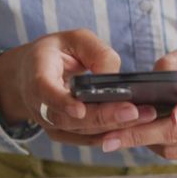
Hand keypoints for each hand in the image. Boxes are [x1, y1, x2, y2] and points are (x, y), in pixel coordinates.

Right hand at [0, 29, 157, 146]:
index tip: (79, 109)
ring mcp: (51, 124)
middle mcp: (40, 106)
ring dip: (114, 127)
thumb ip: (96, 52)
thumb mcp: (74, 39)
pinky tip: (136, 127)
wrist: (31, 75)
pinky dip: (111, 134)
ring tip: (145, 116)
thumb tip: (115, 77)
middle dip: (103, 117)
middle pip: (70, 119)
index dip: (61, 102)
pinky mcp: (64, 134)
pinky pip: (88, 139)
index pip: (44, 91)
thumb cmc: (56, 52)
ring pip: (82, 131)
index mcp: (37, 76)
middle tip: (134, 111)